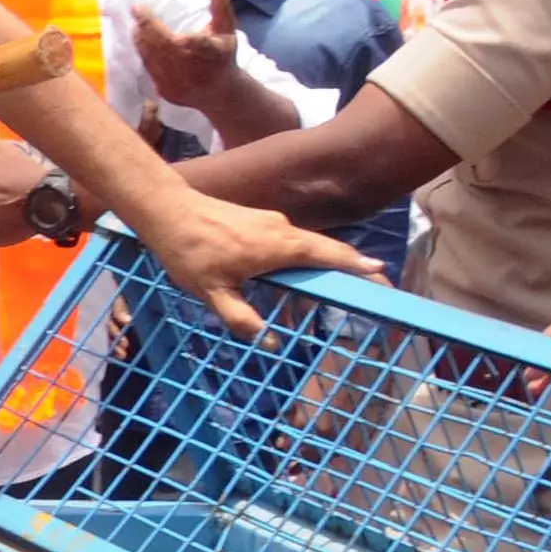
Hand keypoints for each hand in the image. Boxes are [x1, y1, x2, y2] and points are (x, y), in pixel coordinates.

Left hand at [132, 0, 239, 109]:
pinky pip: (150, 68)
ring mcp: (181, 83)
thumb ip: (221, 5)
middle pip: (169, 49)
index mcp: (214, 53)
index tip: (178, 37)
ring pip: (155, 58)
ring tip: (138, 23)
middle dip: (150, 28)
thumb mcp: (226, 29)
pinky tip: (141, 39)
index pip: (201, 45)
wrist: (217, 93)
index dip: (191, 41)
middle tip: (138, 11)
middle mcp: (197, 70)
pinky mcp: (167, 91)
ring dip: (143, 39)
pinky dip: (144, 52)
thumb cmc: (222, 54)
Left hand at [137, 194, 380, 337]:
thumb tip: (267, 340)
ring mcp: (273, 222)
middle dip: (353, 266)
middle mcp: (284, 229)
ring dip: (325, 262)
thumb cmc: (189, 251)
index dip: (359, 267)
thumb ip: (241, 317)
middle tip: (375, 284)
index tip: (383, 276)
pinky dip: (303, 256)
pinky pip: (291, 240)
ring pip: (308, 245)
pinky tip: (295, 273)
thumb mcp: (212, 292)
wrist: (167, 212)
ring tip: (340, 284)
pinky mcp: (260, 221)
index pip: (331, 256)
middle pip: (328, 249)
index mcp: (280, 246)